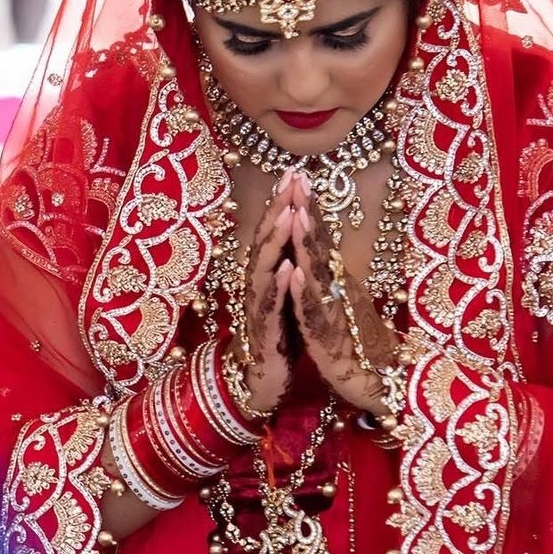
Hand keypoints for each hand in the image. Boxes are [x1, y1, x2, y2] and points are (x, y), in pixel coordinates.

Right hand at [239, 183, 296, 415]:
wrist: (263, 381)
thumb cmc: (277, 335)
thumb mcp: (285, 294)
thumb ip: (286, 265)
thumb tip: (295, 233)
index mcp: (265, 276)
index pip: (273, 232)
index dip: (281, 203)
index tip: (294, 173)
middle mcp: (256, 286)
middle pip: (265, 241)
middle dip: (278, 209)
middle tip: (290, 180)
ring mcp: (258, 308)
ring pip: (264, 268)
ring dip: (276, 240)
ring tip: (289, 214)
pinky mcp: (264, 332)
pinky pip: (270, 305)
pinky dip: (278, 285)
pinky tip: (286, 267)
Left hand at [283, 178, 400, 420]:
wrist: (382, 387)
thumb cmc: (360, 347)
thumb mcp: (344, 307)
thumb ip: (334, 280)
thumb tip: (324, 255)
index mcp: (339, 285)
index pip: (323, 241)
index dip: (312, 210)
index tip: (300, 178)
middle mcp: (340, 293)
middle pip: (322, 248)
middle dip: (310, 213)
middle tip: (299, 179)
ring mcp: (335, 314)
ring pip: (319, 275)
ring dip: (308, 244)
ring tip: (298, 215)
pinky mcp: (327, 339)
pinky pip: (313, 313)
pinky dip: (303, 292)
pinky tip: (295, 272)